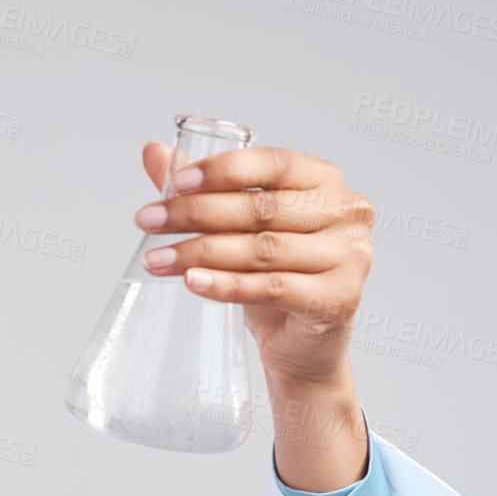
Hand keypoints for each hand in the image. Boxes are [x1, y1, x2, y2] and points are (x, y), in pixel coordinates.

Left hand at [133, 142, 374, 390]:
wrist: (303, 342)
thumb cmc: (275, 275)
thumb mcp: (239, 228)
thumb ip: (204, 189)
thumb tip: (153, 152)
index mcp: (325, 181)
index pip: (275, 163)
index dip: (224, 170)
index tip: (175, 183)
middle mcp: (345, 213)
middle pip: (262, 208)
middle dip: (196, 213)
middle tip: (147, 221)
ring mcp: (349, 256)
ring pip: (262, 249)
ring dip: (201, 253)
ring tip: (156, 259)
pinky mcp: (338, 298)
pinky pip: (271, 288)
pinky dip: (226, 285)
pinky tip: (192, 282)